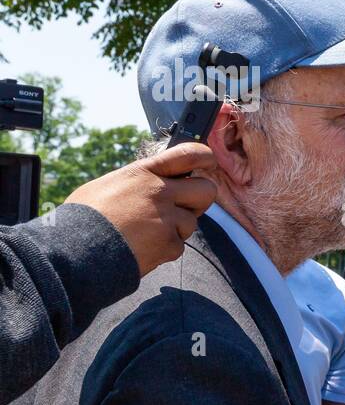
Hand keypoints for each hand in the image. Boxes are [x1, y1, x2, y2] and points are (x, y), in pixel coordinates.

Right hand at [65, 143, 217, 277]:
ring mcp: (167, 219)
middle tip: (186, 206)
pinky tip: (142, 247)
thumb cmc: (83, 218)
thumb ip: (137, 181)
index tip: (208, 161)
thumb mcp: (107, 185)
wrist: (74, 250)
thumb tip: (152, 181)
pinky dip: (164, 249)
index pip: (188, 154)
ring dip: (176, 229)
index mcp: (143, 173)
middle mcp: (160, 192)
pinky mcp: (169, 244)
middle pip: (206, 190)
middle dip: (200, 199)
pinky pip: (178, 245)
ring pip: (191, 222)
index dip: (204, 156)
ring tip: (146, 232)